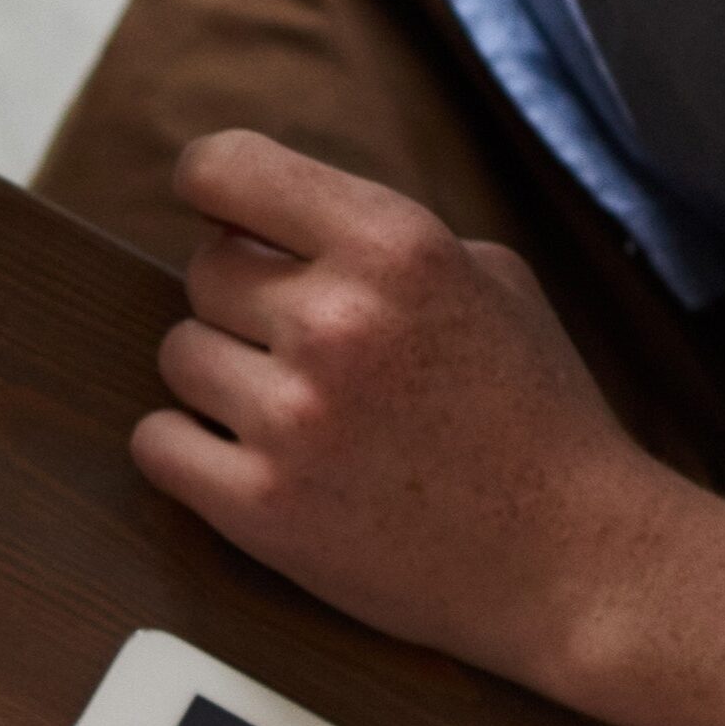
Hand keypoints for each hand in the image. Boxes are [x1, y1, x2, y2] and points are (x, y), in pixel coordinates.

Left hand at [123, 131, 704, 693]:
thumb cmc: (533, 413)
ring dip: (220, 377)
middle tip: (300, 344)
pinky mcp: (258, 508)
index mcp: (396, 246)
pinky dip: (188, 450)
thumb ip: (380, 241)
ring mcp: (291, 419)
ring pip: (179, 357)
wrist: (568, 555)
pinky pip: (156, 444)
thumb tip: (273, 224)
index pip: (231, 169)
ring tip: (296, 408)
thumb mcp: (489, 280)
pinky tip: (246, 456)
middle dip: (242, 300)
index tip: (220, 210)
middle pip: (203, 272)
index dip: (212, 185)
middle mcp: (335, 322)